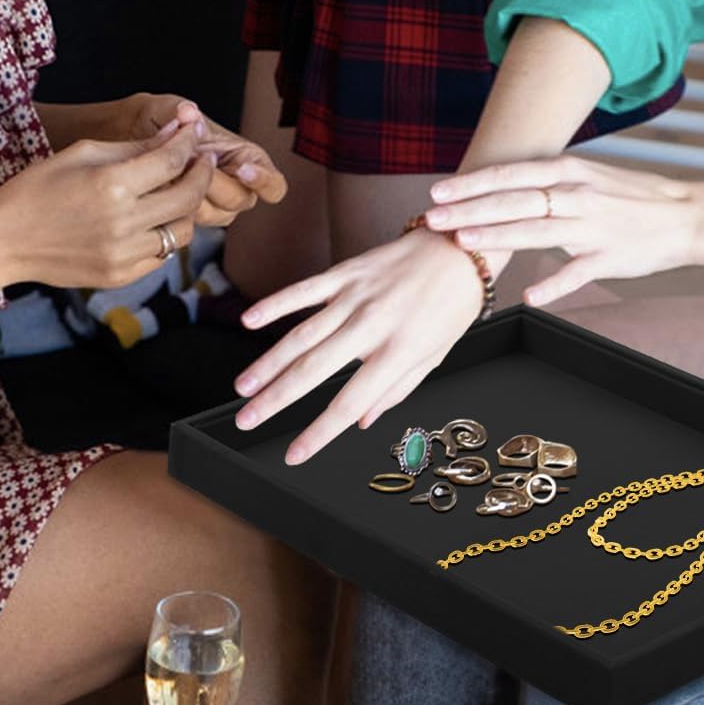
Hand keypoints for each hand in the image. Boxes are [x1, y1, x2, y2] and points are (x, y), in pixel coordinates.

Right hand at [0, 119, 212, 289]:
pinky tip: (152, 220)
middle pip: (188, 197)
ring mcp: (123, 254)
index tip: (196, 135)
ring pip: (182, 231)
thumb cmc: (37, 188)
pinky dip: (164, 236)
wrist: (2, 240)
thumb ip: (135, 146)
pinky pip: (161, 256)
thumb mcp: (82, 153)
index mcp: (112, 184)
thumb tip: (176, 132)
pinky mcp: (119, 276)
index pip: (173, 160)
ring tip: (175, 193)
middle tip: (201, 162)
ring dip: (185, 209)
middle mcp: (123, 222)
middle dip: (202, 174)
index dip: (190, 143)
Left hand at [120, 92, 286, 226]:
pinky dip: (174, 204)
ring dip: (191, 194)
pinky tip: (159, 184)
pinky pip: (189, 221)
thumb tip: (188, 112)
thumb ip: (178, 110)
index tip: (241, 169)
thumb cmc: (159, 120)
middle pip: (239, 200)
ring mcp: (213, 205)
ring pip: (214, 214)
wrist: (130, 136)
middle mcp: (236, 187)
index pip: (274, 185)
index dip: (264, 181)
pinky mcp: (189, 217)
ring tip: (170, 169)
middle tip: (188, 161)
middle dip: (213, 182)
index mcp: (247, 159)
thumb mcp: (167, 108)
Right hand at [231, 227, 485, 463]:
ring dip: (268, 363)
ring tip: (243, 387)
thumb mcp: (435, 356)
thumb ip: (396, 390)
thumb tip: (361, 422)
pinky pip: (305, 290)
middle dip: (276, 398)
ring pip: (302, 334)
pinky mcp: (348, 271)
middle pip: (314, 369)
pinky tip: (249, 321)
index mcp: (399, 352)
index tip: (293, 455)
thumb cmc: (451, 306)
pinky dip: (275, 304)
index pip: (350, 402)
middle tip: (246, 420)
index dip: (319, 433)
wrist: (459, 250)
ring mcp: (357, 296)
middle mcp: (373, 325)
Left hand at [423, 154, 699, 306]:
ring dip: (498, 236)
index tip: (437, 192)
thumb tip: (499, 187)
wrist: (683, 215)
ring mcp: (591, 227)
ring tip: (463, 243)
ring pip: (536, 230)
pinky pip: (575, 273)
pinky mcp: (608, 257)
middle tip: (432, 220)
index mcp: (567, 171)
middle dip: (469, 210)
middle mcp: (575, 195)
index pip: (509, 175)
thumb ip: (545, 182)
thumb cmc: (628, 196)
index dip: (471, 184)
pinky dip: (553, 286)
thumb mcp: (585, 175)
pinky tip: (528, 297)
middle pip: (513, 201)